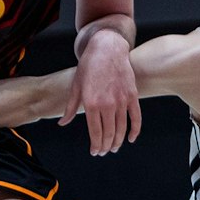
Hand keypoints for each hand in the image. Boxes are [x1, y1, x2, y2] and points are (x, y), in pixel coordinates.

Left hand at [62, 31, 140, 154]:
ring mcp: (122, 100)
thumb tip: (63, 123)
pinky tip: (130, 139)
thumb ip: (70, 107)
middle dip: (105, 146)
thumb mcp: (76, 86)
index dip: (95, 145)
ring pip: (121, 128)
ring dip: (117, 141)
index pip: (95, 132)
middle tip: (103, 151)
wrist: (107, 47)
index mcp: (91, 103)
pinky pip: (136, 117)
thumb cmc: (89, 66)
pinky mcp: (133, 95)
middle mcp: (108, 103)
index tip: (95, 152)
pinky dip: (135, 130)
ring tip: (114, 148)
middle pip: (108, 133)